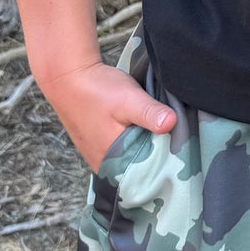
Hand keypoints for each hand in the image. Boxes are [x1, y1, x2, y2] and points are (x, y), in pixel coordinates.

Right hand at [38, 58, 176, 173]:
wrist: (67, 76)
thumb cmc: (97, 89)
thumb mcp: (129, 99)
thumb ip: (150, 113)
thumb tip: (172, 123)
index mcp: (112, 162)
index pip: (146, 174)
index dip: (165, 164)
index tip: (182, 152)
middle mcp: (103, 165)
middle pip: (138, 168)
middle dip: (156, 157)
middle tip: (176, 142)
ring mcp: (98, 155)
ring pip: (129, 159)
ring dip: (144, 149)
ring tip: (160, 135)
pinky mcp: (96, 144)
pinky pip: (120, 151)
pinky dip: (131, 143)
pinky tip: (140, 130)